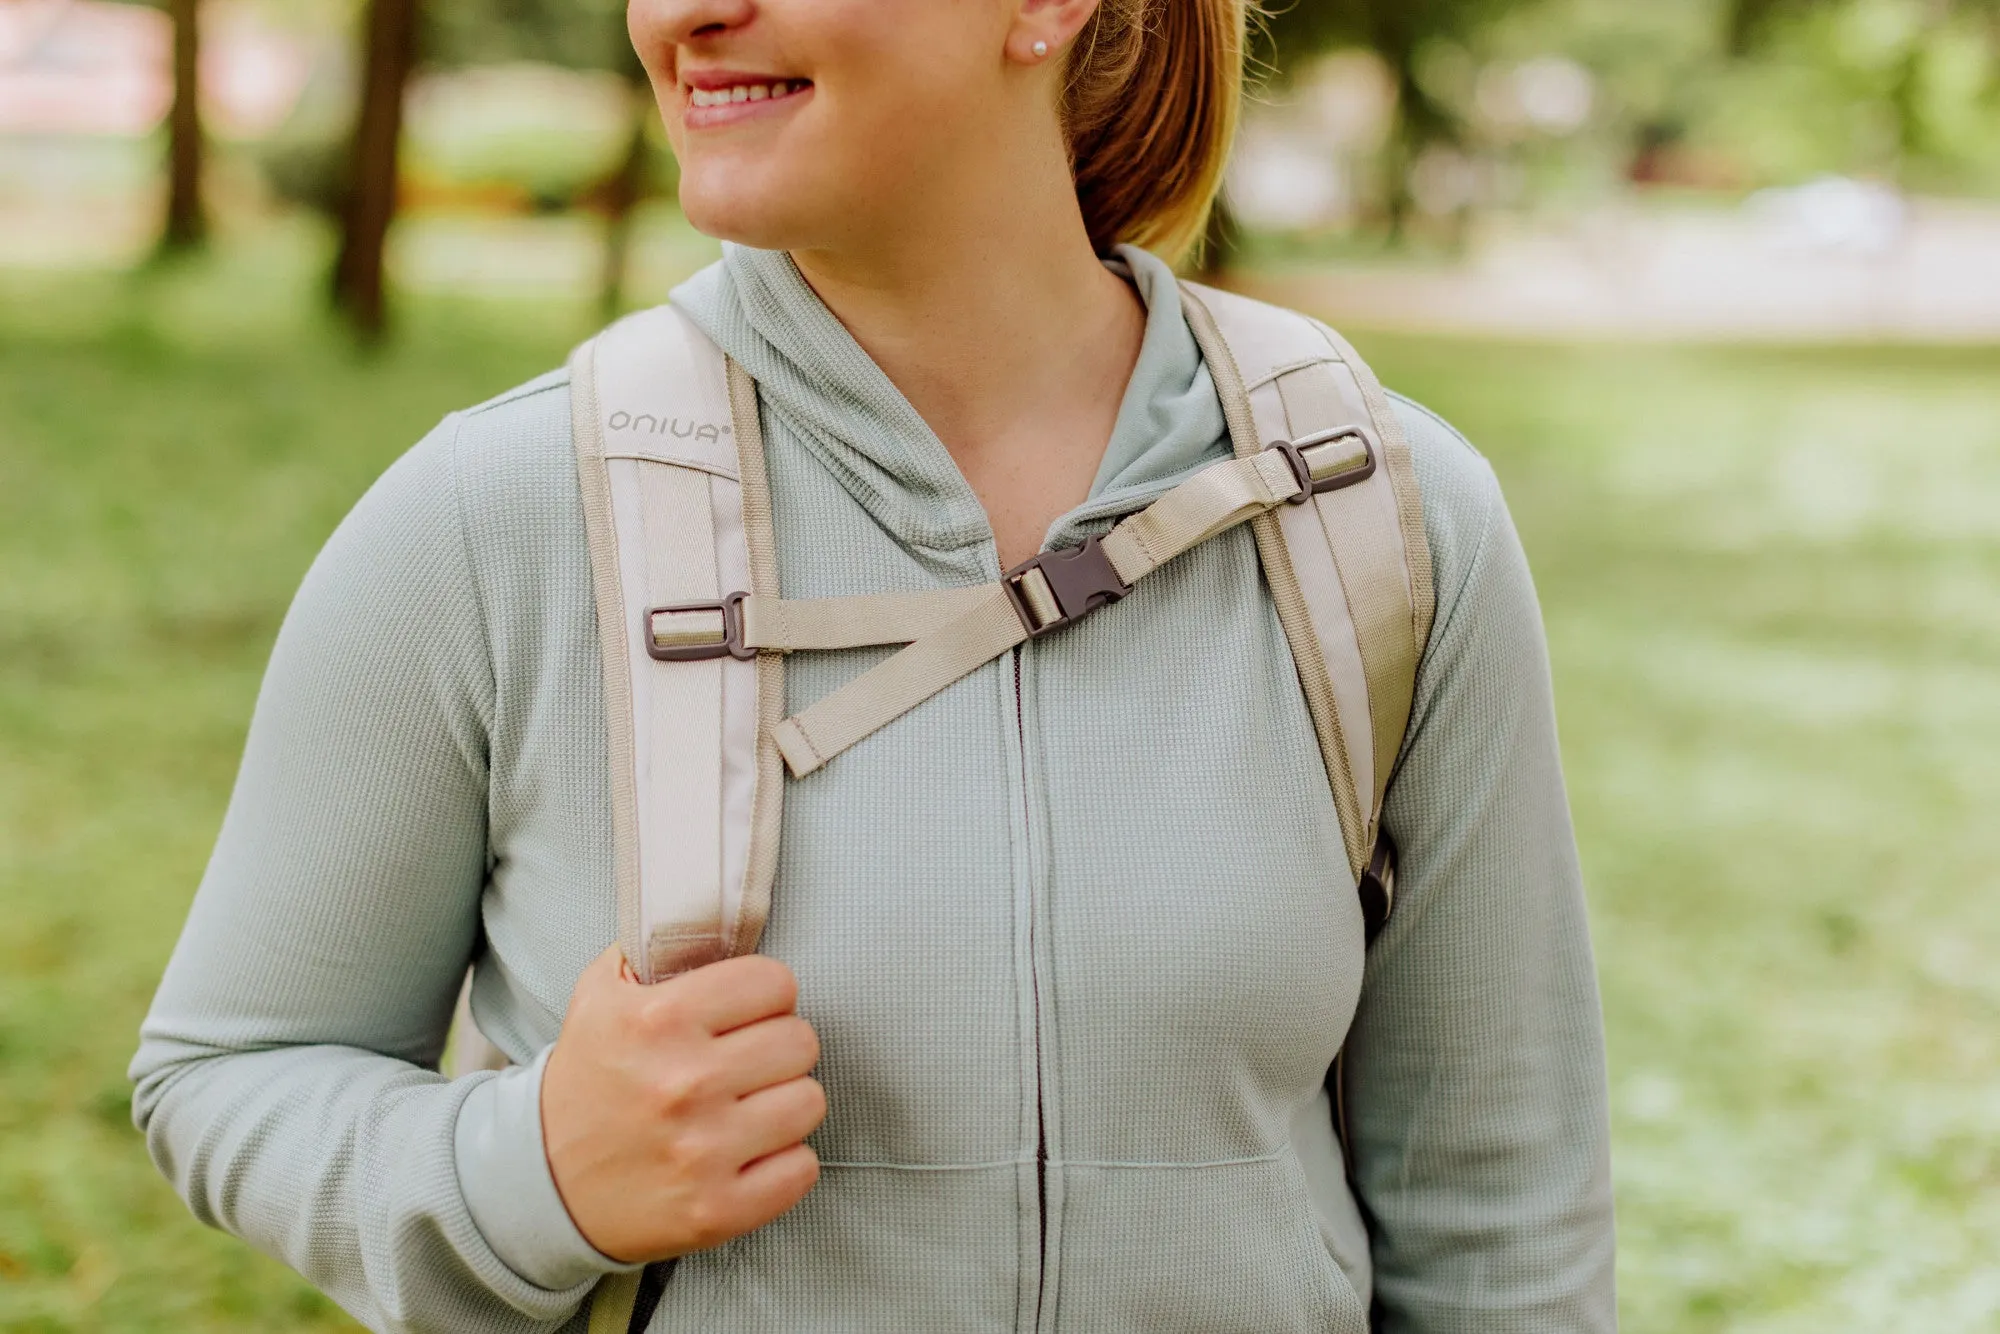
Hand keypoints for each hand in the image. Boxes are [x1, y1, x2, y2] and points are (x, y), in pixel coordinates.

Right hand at [541, 946, 825, 1262]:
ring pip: (810, 1102)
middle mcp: (684, 1083)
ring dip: (785, 1104)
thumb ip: (656, 948)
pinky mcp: (717, 1210)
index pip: (775, 982)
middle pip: (801, 1041)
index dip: (765, 995)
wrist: (539, 1185)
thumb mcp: (600, 995)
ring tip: (748, 1107)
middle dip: (777, 1048)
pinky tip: (749, 1154)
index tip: (746, 1012)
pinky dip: (785, 1163)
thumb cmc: (587, 1080)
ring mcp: (703, 1151)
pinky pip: (803, 1169)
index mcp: (658, 1020)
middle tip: (746, 1063)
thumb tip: (720, 919)